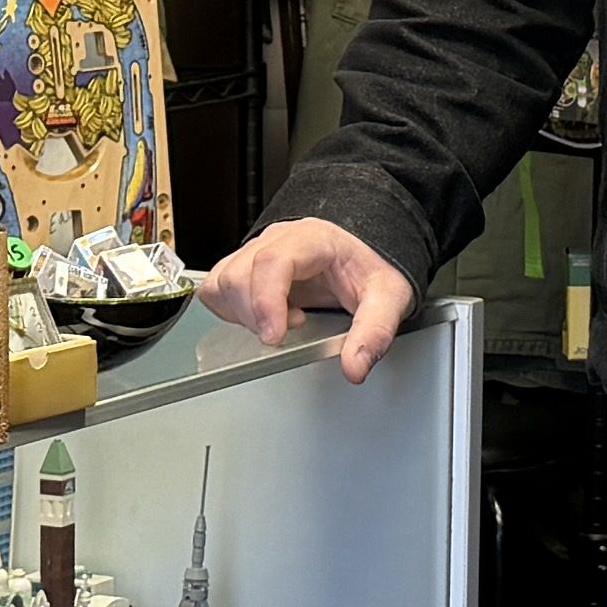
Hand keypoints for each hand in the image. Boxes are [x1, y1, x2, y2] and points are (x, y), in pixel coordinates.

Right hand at [199, 213, 413, 380]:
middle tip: (288, 331)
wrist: (366, 258)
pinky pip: (217, 288)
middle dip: (256, 315)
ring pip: (222, 282)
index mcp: (312, 240)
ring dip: (242, 314)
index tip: (274, 336)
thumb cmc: (371, 271)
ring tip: (278, 323)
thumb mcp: (389, 299)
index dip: (266, 300)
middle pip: (239, 274)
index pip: (272, 261)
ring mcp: (258, 251)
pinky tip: (261, 318)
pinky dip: (231, 311)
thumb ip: (374, 332)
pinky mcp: (245, 267)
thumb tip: (354, 366)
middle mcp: (279, 240)